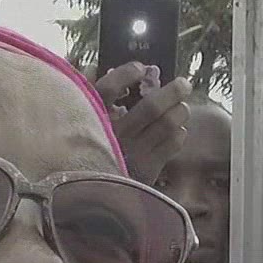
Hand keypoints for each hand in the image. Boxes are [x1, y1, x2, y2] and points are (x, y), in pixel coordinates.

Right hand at [95, 62, 191, 183]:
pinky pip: (173, 144)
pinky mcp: (147, 169)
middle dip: (173, 91)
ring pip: (167, 124)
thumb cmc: (86, 153)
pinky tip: (175, 131)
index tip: (140, 68)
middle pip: (151, 106)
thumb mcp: (79, 122)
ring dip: (179, 111)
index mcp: (93, 119)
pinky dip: (178, 133)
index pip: (109, 89)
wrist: (95, 194)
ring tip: (181, 108)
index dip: (127, 74)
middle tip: (183, 84)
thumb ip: (83, 93)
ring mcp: (133, 152)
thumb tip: (91, 67)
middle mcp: (114, 135)